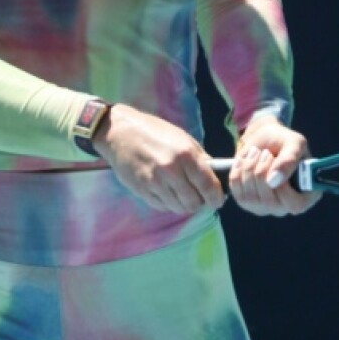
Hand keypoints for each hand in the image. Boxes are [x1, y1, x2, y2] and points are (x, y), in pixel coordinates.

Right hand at [94, 104, 225, 213]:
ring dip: (184, 204)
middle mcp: (171, 171)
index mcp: (185, 155)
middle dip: (201, 202)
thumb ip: (199, 158)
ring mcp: (155, 183)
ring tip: (183, 193)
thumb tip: (215, 177)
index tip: (218, 200)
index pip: (208, 186)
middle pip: (194, 203)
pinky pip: (163, 207)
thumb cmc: (154, 132)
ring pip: (179, 208)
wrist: (120, 133)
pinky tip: (167, 191)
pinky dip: (170, 203)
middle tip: (200, 196)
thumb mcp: (182, 138)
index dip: (217, 198)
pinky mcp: (142, 191)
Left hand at [229, 115, 321, 216]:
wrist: (264, 139)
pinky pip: (237, 192)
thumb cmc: (284, 141)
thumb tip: (274, 182)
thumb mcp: (294, 143)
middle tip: (264, 152)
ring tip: (255, 153)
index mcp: (306, 195)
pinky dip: (237, 171)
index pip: (295, 205)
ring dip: (249, 169)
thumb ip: (290, 160)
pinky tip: (244, 160)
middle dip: (262, 171)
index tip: (274, 160)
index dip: (283, 187)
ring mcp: (266, 207)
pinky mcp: (247, 203)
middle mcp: (287, 206)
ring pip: (251, 198)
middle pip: (270, 202)